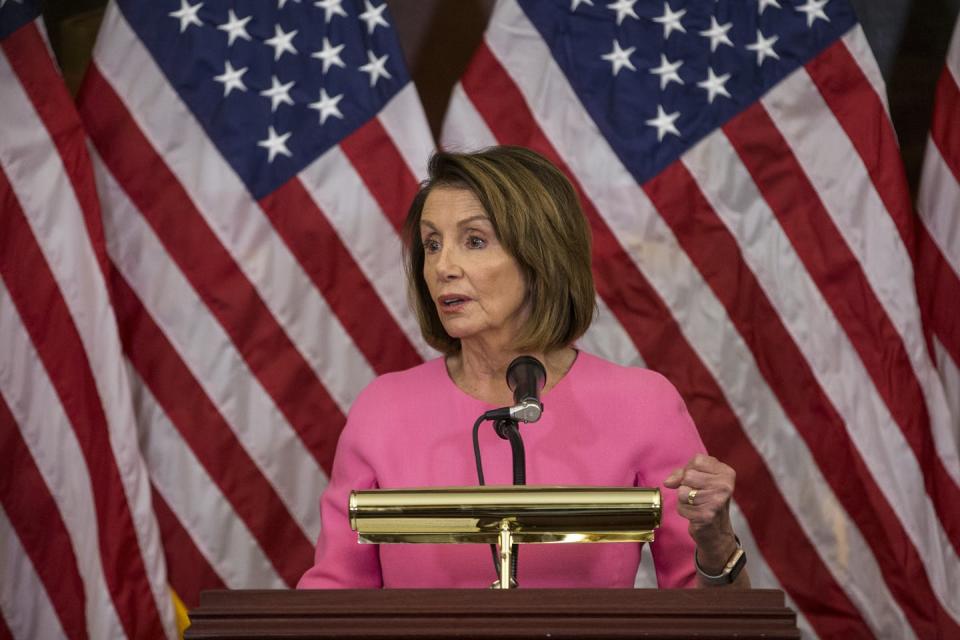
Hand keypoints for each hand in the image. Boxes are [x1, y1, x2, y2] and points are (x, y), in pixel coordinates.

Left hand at [663, 454, 738, 575]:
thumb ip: (682, 474)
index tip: (699, 482)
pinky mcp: (706, 515)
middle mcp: (724, 486)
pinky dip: (684, 511)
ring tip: (696, 505)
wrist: (717, 532)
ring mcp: (716, 501)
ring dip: (684, 500)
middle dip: (686, 485)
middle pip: (688, 475)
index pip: (697, 460)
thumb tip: (668, 482)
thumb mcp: (700, 481)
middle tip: (697, 495)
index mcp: (726, 473)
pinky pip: (681, 506)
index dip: (690, 470)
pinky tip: (695, 514)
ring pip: (682, 491)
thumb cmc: (707, 501)